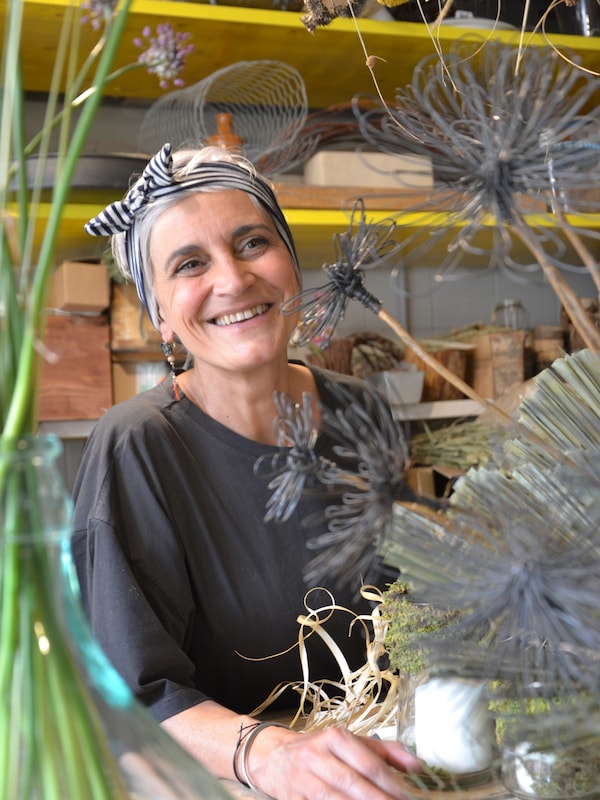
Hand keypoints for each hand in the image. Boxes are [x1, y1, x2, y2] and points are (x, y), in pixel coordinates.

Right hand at [249, 725, 421, 799]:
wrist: (270, 756)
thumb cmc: (317, 749)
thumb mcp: (348, 742)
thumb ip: (384, 751)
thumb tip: (418, 765)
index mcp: (334, 737)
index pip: (368, 762)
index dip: (391, 783)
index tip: (410, 797)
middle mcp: (316, 755)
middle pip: (353, 783)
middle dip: (378, 799)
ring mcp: (302, 779)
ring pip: (335, 799)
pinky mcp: (291, 799)